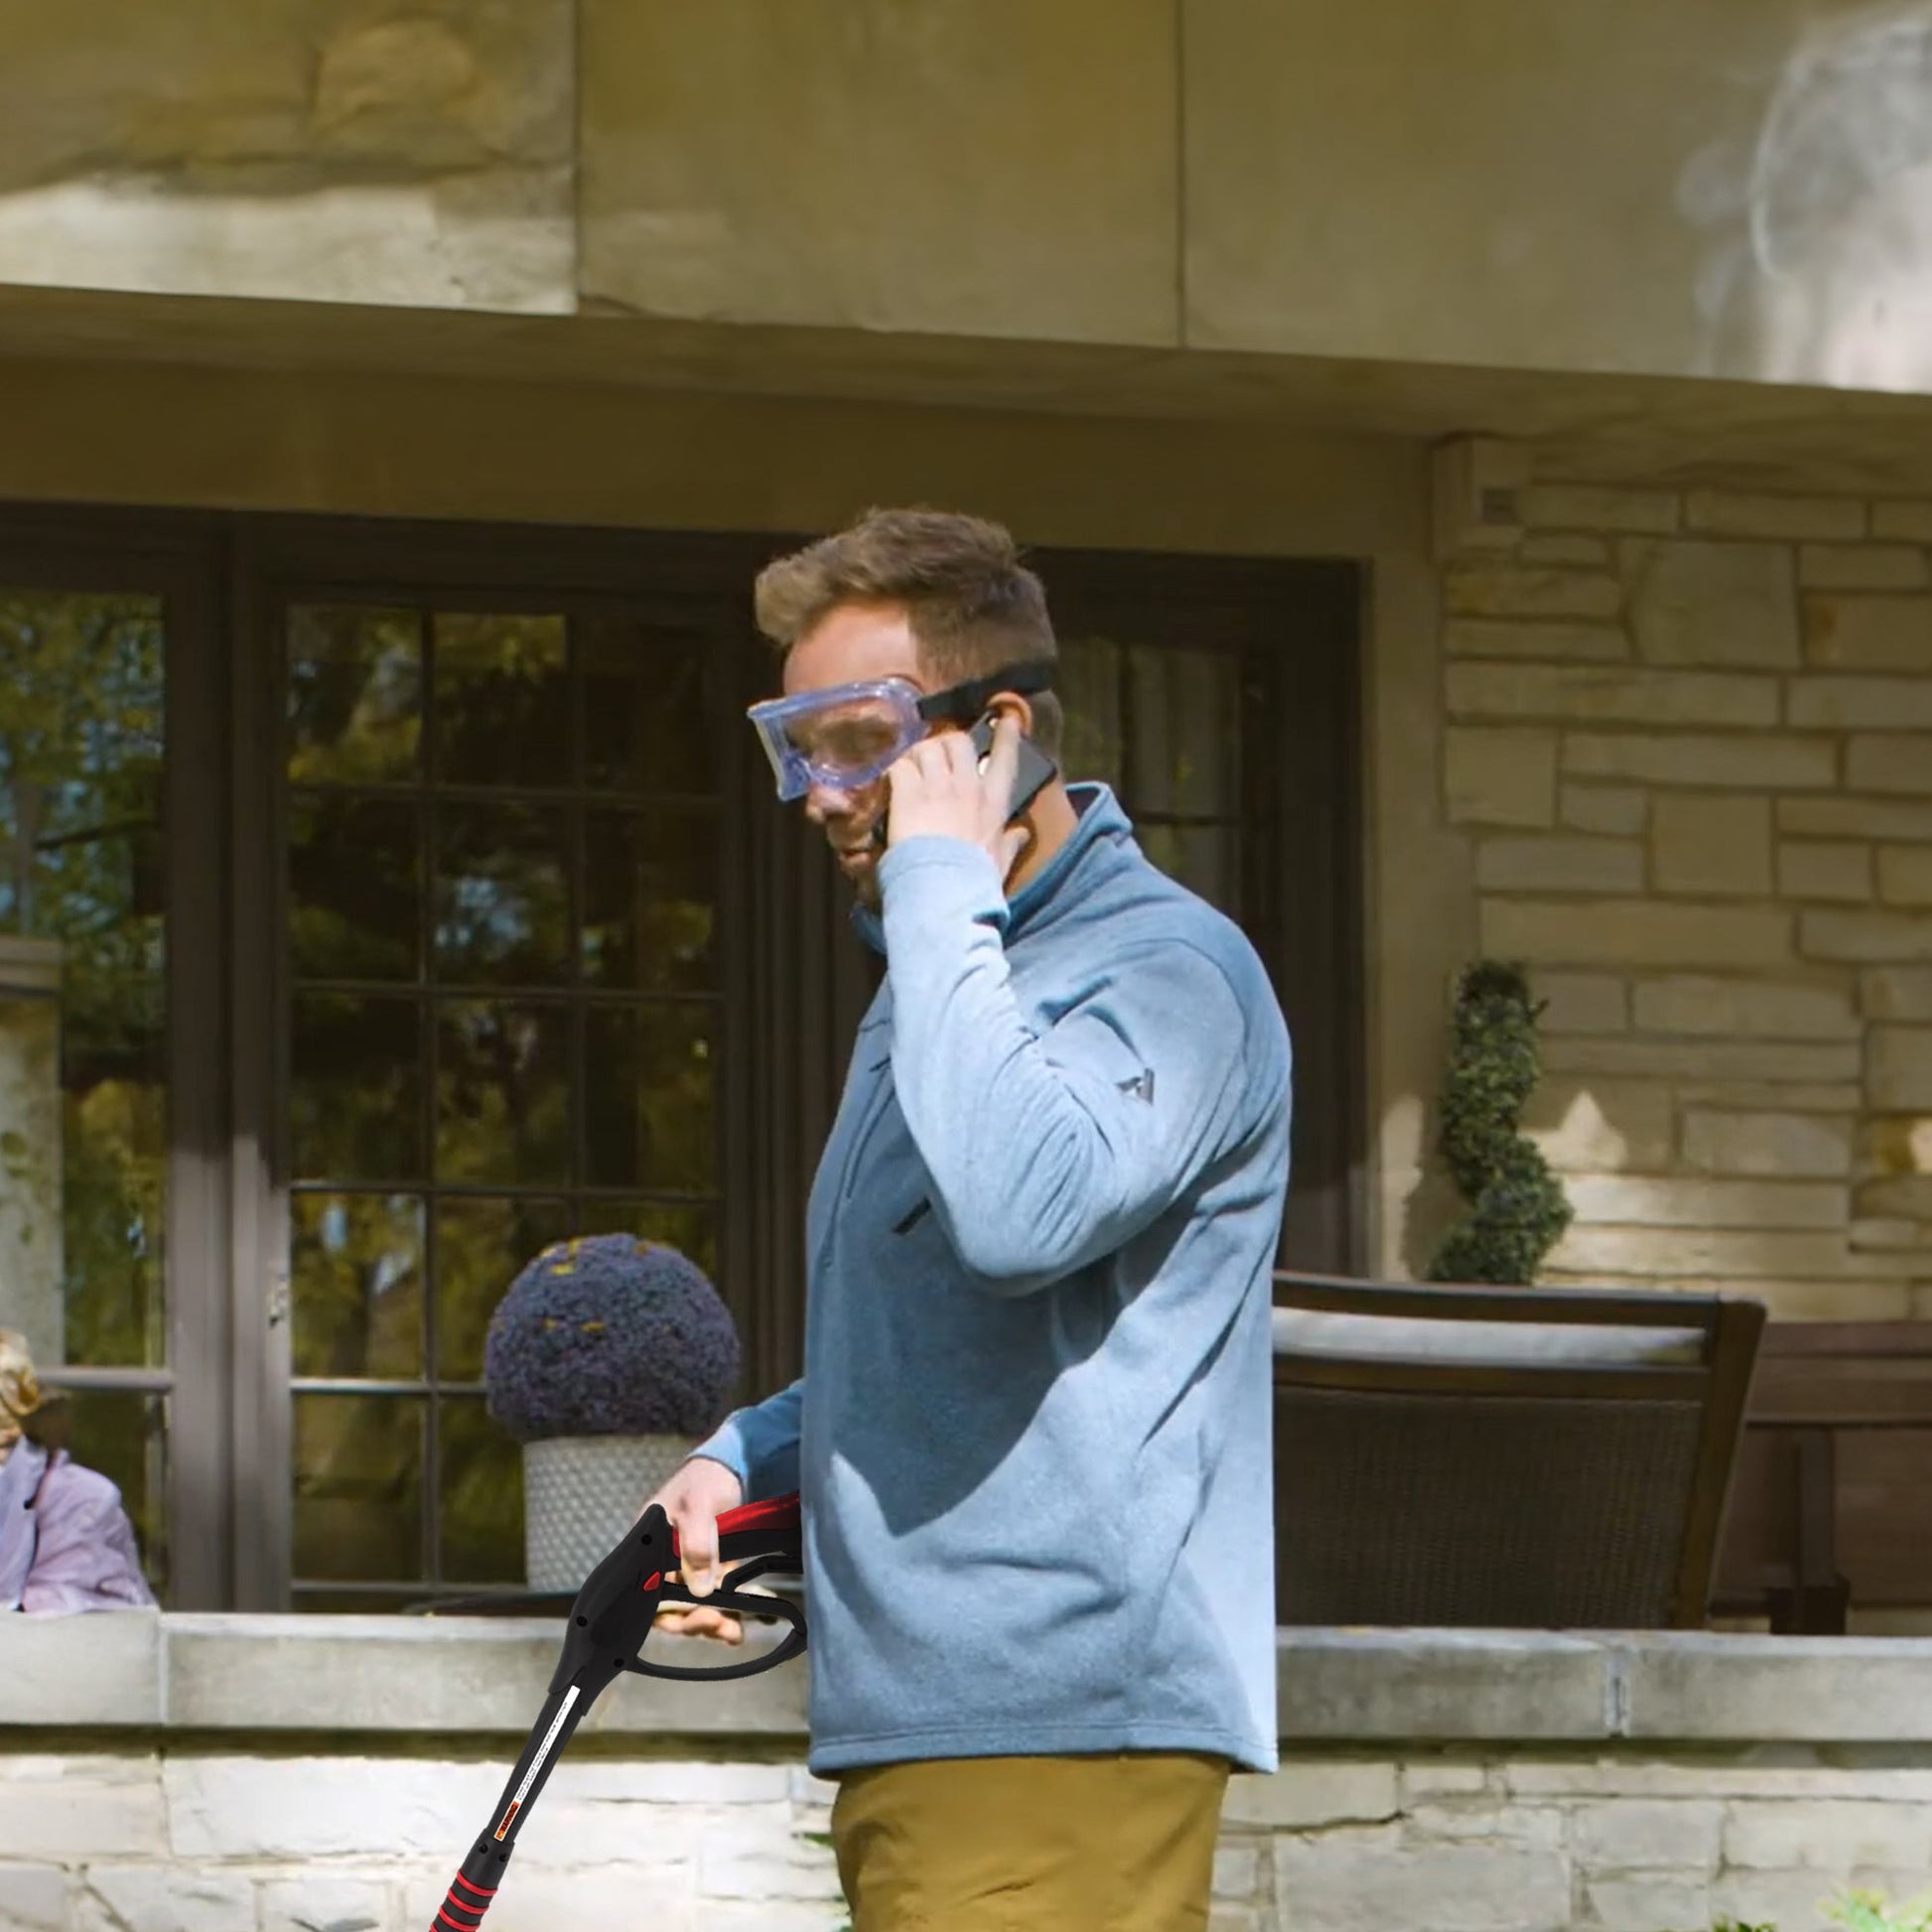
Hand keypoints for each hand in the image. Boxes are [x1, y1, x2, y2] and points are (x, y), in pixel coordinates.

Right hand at [638, 1455, 745, 1647]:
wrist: (733, 1464)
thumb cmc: (707, 1479)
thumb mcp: (699, 1506)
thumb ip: (697, 1544)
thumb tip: (699, 1588)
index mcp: (648, 1546)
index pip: (646, 1593)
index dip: (666, 1613)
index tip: (691, 1619)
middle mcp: (664, 1561)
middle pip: (670, 1606)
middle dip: (693, 1622)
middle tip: (719, 1625)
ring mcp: (688, 1567)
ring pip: (694, 1606)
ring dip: (713, 1622)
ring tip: (733, 1631)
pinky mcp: (712, 1568)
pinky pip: (716, 1597)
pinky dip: (728, 1611)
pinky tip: (743, 1623)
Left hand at [884, 713, 1029, 881]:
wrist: (945, 888)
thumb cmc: (975, 880)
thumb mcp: (999, 861)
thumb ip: (1010, 843)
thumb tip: (1022, 834)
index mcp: (993, 803)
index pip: (1005, 758)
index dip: (1007, 734)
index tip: (1007, 719)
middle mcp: (967, 787)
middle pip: (959, 742)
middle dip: (947, 742)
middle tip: (937, 754)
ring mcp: (937, 788)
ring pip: (928, 747)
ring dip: (918, 754)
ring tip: (912, 767)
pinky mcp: (908, 795)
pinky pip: (901, 765)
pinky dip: (896, 769)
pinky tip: (893, 780)